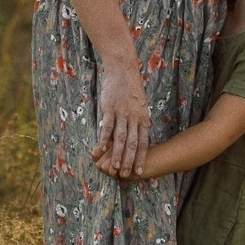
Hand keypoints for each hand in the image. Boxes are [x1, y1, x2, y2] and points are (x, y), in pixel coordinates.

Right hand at [91, 60, 151, 177]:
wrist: (123, 69)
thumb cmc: (130, 88)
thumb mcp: (140, 105)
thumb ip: (138, 120)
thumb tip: (136, 135)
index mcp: (143, 118)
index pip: (143, 142)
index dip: (140, 157)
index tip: (139, 171)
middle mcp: (134, 118)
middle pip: (132, 143)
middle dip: (129, 161)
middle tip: (126, 175)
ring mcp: (122, 113)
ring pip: (120, 138)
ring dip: (117, 154)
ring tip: (114, 167)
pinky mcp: (110, 108)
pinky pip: (107, 127)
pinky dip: (104, 139)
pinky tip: (100, 150)